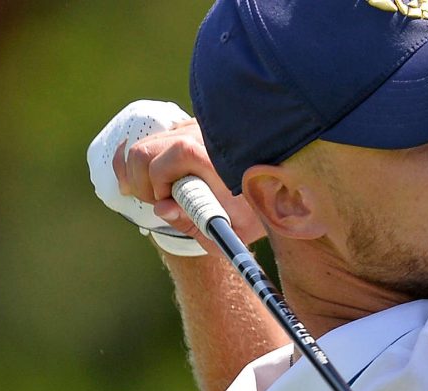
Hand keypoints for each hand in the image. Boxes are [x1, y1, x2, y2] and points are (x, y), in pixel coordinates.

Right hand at [87, 101, 265, 255]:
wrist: (286, 184)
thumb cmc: (260, 209)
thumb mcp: (230, 226)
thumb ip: (191, 221)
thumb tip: (161, 210)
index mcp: (204, 155)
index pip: (155, 168)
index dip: (154, 192)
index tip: (167, 206)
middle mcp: (197, 133)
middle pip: (143, 151)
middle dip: (141, 180)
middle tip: (158, 201)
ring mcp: (195, 126)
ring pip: (149, 142)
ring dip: (145, 168)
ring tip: (159, 191)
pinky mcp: (196, 126)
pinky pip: (163, 138)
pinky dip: (156, 157)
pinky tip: (163, 175)